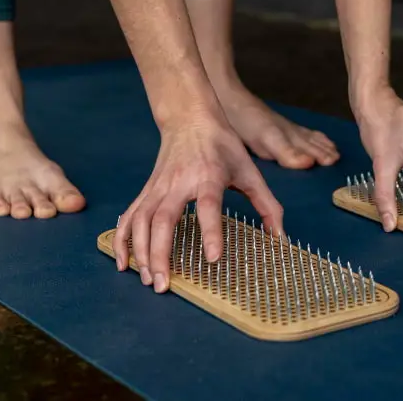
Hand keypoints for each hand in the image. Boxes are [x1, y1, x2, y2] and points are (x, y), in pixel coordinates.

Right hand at [112, 110, 283, 293]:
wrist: (190, 118)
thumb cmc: (223, 145)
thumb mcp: (250, 171)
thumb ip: (268, 205)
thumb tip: (280, 238)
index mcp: (208, 176)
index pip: (208, 205)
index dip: (211, 231)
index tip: (213, 258)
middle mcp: (178, 183)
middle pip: (164, 219)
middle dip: (160, 253)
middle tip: (164, 284)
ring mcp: (158, 187)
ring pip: (141, 220)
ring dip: (141, 252)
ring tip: (148, 280)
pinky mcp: (146, 190)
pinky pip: (129, 216)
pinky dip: (123, 240)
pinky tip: (124, 262)